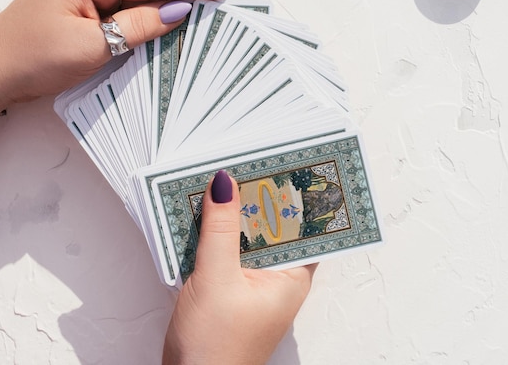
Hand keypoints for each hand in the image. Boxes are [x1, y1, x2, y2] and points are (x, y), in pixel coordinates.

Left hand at [0, 0, 231, 113]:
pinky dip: (143, 23)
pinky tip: (165, 30)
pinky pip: (122, 13)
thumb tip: (178, 12)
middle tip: (220, 3)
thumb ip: (138, 25)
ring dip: (162, 12)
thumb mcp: (92, 44)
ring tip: (202, 17)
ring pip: (135, 1)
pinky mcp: (84, 12)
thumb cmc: (33, 55)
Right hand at [163, 171, 316, 364]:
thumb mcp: (217, 278)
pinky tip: (204, 212)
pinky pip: (229, 249)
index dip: (295, 194)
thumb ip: (220, 229)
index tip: (284, 161)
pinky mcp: (231, 286)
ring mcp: (253, 282)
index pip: (303, 225)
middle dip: (257, 196)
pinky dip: (218, 232)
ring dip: (234, 213)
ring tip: (221, 178)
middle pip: (272, 225)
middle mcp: (277, 277)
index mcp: (291, 277)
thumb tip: (225, 182)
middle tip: (245, 161)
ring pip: (247, 235)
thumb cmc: (214, 348)